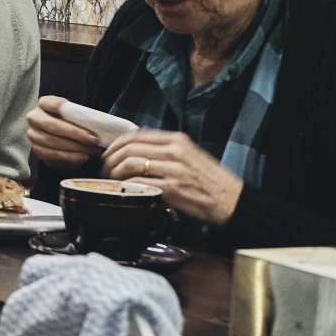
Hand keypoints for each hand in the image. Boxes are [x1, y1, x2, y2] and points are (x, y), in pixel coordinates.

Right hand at [26, 95, 102, 170]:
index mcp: (44, 103)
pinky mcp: (37, 150)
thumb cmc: (71, 121)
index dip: (68, 110)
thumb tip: (95, 122)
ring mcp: (33, 135)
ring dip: (75, 148)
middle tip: (94, 139)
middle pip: (52, 125)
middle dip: (75, 133)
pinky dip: (70, 158)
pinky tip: (84, 157)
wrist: (61, 135)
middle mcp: (34, 118)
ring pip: (52, 142)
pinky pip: (53, 156)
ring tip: (92, 150)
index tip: (87, 118)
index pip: (54, 104)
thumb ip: (79, 115)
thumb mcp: (74, 114)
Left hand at [102, 130, 243, 225]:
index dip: (116, 144)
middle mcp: (174, 151)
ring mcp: (173, 169)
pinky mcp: (172, 188)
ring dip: (114, 173)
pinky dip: (127, 186)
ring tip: (111, 180)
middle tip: (104, 169)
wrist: (231, 200)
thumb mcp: (189, 155)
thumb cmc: (210, 181)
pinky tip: (124, 190)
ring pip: (130, 164)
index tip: (108, 154)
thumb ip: (165, 151)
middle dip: (110, 159)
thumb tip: (135, 153)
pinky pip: (140, 183)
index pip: (136, 135)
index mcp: (177, 140)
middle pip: (129, 148)